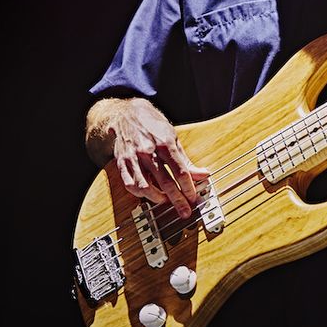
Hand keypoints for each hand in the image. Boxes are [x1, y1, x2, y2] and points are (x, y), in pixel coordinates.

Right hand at [105, 99, 211, 218]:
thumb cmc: (153, 125)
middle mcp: (149, 152)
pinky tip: (148, 195)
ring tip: (167, 201)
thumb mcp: (173, 138)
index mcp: (165, 144)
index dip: (189, 188)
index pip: (181, 172)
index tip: (194, 198)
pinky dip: (140, 193)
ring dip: (158, 199)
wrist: (126, 114)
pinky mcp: (122, 163)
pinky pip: (130, 184)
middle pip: (166, 183)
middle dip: (177, 200)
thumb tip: (204, 174)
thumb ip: (186, 160)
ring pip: (146, 187)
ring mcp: (134, 158)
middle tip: (185, 211)